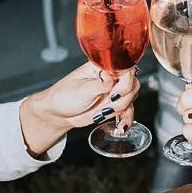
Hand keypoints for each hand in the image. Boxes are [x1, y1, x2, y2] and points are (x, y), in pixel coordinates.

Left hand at [20, 63, 137, 155]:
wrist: (59, 113)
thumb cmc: (64, 96)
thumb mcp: (81, 89)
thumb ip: (99, 84)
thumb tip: (110, 77)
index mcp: (102, 67)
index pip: (124, 67)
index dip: (125, 80)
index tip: (115, 92)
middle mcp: (110, 77)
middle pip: (132, 83)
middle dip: (123, 97)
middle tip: (109, 103)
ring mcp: (113, 91)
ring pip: (131, 97)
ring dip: (122, 108)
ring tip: (104, 113)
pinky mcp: (114, 105)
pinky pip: (128, 111)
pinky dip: (126, 119)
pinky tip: (121, 126)